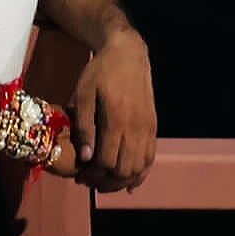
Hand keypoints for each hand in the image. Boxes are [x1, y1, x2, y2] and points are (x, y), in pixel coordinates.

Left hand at [68, 29, 156, 192]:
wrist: (128, 53)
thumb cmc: (100, 72)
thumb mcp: (84, 94)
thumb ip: (85, 126)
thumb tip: (85, 158)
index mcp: (117, 119)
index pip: (108, 162)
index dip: (93, 175)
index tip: (80, 176)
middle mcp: (136, 127)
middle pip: (125, 169)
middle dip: (106, 182)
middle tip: (90, 182)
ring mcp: (148, 128)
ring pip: (140, 167)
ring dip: (123, 181)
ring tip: (105, 182)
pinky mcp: (153, 126)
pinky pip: (151, 157)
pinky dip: (141, 173)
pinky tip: (130, 182)